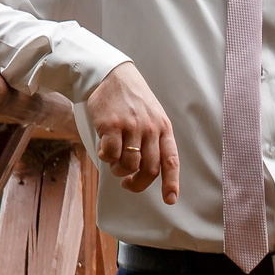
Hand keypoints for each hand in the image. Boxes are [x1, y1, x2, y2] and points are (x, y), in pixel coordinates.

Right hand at [84, 62, 179, 203]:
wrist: (111, 75)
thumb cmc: (131, 99)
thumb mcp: (152, 116)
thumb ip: (153, 140)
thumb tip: (146, 170)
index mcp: (163, 128)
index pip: (171, 160)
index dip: (171, 183)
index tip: (170, 199)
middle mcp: (150, 128)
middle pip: (149, 168)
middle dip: (138, 183)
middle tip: (128, 184)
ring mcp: (131, 126)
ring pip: (129, 164)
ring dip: (119, 170)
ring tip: (114, 162)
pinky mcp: (112, 125)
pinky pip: (110, 154)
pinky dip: (105, 158)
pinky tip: (103, 149)